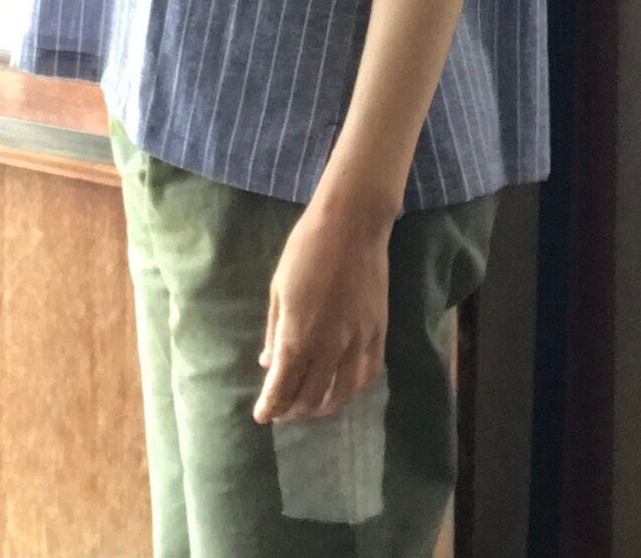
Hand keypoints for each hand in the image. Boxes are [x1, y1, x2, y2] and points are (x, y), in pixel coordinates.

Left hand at [252, 197, 390, 422]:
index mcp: (299, 336)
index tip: (262, 416)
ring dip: (322, 407)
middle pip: (310, 397)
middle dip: (292, 410)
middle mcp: (330, 347)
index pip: (283, 387)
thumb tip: (270, 364)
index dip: (271, 406)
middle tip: (281, 410)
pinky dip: (351, 390)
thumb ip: (276, 331)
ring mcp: (358, 342)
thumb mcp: (279, 289)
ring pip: (341, 393)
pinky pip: (367, 375)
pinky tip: (341, 389)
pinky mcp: (379, 333)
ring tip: (309, 407)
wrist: (352, 225)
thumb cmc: (306, 250)